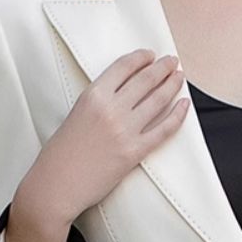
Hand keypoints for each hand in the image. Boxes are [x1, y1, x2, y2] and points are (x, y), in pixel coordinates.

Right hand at [26, 47, 190, 225]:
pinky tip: (184, 105)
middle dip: (162, 67)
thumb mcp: (75, 114)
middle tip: (171, 61)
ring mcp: (125, 130)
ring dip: (172, 84)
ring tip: (179, 77)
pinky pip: (164, 129)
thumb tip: (123, 93)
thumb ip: (98, 101)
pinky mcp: (135, 151)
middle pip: (145, 79)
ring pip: (158, 99)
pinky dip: (178, 116)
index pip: (124, 67)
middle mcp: (111, 109)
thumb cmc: (60, 153)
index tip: (150, 55)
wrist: (57, 185)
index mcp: (93, 96)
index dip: (141, 58)